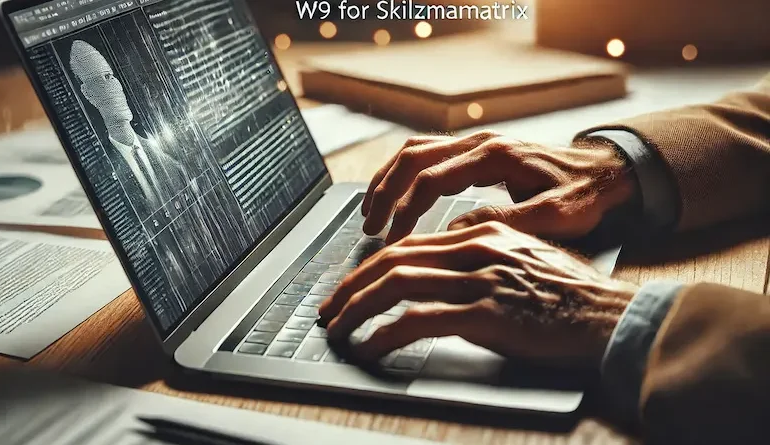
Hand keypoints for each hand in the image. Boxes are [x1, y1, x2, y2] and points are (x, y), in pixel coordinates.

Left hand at [318, 222, 637, 367]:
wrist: (612, 315)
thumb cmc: (571, 293)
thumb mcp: (524, 256)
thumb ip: (483, 253)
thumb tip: (446, 260)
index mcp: (481, 232)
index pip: (409, 245)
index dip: (369, 266)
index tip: (349, 287)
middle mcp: (475, 248)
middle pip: (394, 261)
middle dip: (352, 287)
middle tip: (330, 311)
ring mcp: (480, 280)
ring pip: (398, 285)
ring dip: (359, 308)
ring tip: (339, 329)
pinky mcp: (487, 314)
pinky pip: (421, 319)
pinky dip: (388, 333)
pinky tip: (373, 346)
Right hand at [361, 130, 635, 243]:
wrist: (608, 171)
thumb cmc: (586, 195)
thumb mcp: (555, 216)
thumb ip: (505, 223)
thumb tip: (453, 230)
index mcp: (496, 157)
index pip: (433, 179)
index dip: (407, 210)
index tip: (393, 239)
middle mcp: (481, 142)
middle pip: (413, 158)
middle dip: (385, 193)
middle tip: (370, 227)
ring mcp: (477, 143)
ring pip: (415, 151)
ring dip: (388, 179)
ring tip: (371, 212)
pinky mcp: (478, 151)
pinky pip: (428, 154)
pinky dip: (404, 174)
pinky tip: (396, 196)